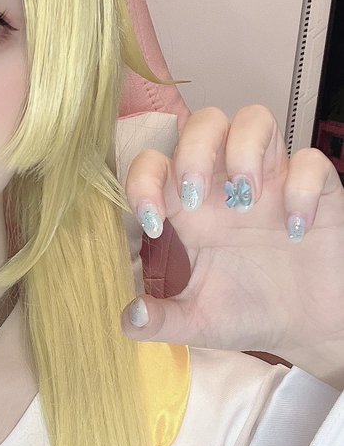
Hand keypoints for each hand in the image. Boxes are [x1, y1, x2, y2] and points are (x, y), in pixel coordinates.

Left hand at [121, 106, 343, 379]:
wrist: (310, 326)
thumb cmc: (252, 312)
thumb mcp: (200, 323)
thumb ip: (162, 321)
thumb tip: (128, 320)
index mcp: (192, 209)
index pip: (156, 164)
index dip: (143, 180)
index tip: (153, 225)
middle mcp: (228, 185)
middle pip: (203, 123)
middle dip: (192, 152)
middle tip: (195, 200)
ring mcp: (273, 181)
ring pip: (254, 119)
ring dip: (243, 149)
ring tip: (246, 200)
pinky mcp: (318, 190)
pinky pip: (310, 161)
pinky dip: (300, 188)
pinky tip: (295, 229)